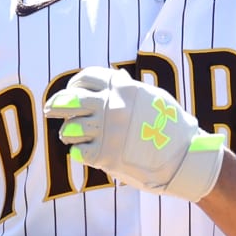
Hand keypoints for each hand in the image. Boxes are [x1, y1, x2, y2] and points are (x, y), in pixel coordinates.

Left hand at [44, 67, 225, 201]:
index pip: (85, 77)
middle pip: (69, 100)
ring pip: (69, 128)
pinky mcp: (105, 155)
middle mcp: (111, 106)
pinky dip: (79, 152)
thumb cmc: (172, 126)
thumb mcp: (153, 97)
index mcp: (123, 88)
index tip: (73, 91)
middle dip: (57, 104)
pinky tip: (86, 152)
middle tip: (50, 108)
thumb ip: (130, 88)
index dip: (75, 84)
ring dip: (69, 132)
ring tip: (73, 136)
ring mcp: (107, 131)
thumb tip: (117, 77)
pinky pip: (78, 152)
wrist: (185, 157)